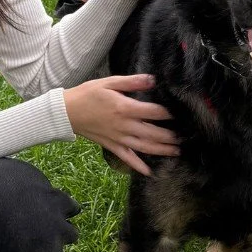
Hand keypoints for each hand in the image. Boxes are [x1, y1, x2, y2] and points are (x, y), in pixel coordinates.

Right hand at [63, 74, 178, 175]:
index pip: (153, 112)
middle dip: (170, 136)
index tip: (181, 114)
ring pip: (144, 146)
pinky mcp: (111, 145)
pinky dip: (137, 166)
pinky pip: (127, 158)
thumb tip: (153, 80)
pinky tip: (149, 172)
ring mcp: (118, 138)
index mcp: (125, 108)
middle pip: (153, 133)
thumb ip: (132, 82)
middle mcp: (124, 125)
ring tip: (176, 152)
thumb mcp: (109, 82)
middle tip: (185, 138)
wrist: (66, 112)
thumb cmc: (87, 94)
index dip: (169, 113)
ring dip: (161, 150)